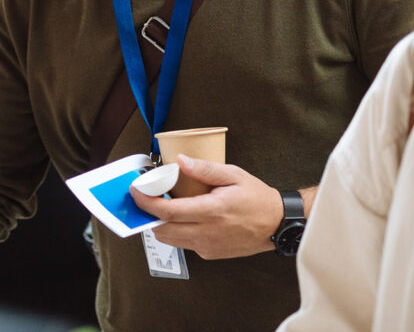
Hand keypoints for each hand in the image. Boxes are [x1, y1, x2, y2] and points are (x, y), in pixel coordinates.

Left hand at [129, 154, 282, 259]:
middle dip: (148, 215)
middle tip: (143, 198)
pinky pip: (184, 244)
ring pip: (170, 240)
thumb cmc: (257, 198)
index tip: (136, 192)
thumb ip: (205, 169)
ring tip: (161, 206)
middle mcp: (207, 232)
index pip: (168, 212)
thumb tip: (181, 161)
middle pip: (163, 230)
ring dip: (160, 224)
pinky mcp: (210, 253)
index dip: (147, 203)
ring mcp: (208, 246)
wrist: (277, 224)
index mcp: (212, 211)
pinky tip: (182, 217)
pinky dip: (176, 231)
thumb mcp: (234, 175)